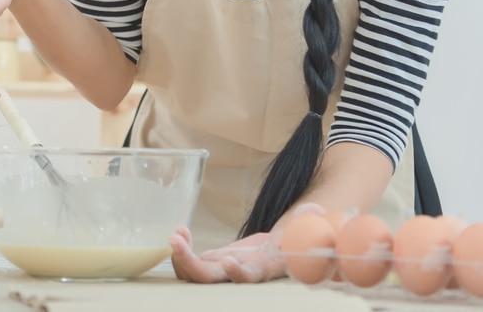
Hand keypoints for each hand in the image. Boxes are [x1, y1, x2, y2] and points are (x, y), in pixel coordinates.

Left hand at [169, 203, 325, 282]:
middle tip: (176, 242)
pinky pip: (192, 263)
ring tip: (175, 235)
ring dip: (181, 257)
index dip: (239, 274)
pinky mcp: (213, 264)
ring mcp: (223, 272)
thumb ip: (308, 222)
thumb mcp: (303, 232)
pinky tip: (181, 231)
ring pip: (196, 276)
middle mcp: (240, 275)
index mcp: (263, 269)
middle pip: (211, 281)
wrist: (278, 252)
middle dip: (191, 265)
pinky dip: (183, 249)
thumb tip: (316, 210)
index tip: (229, 262)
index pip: (250, 277)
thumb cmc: (292, 244)